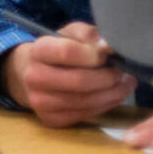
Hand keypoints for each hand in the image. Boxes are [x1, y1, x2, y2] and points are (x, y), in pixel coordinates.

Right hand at [0, 21, 134, 126]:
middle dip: (109, 78)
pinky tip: (111, 96)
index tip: (109, 54)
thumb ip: (89, 35)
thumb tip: (109, 47)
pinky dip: (105, 106)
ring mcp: (40, 102)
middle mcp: (34, 78)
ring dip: (113, 94)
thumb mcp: (69, 34)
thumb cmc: (56, 50)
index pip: (67, 52)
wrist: (27, 75)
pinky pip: (86, 114)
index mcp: (37, 51)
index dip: (94, 54)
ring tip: (124, 84)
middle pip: (80, 81)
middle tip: (123, 73)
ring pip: (86, 101)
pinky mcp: (50, 119)